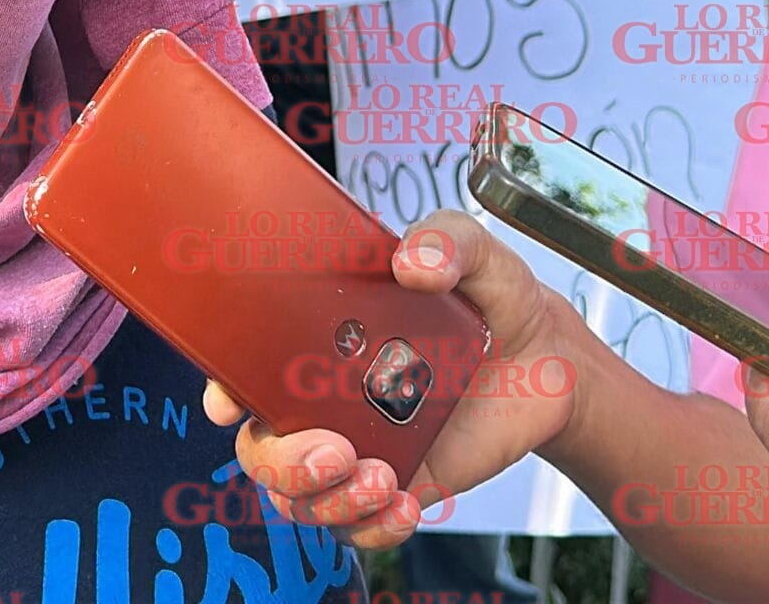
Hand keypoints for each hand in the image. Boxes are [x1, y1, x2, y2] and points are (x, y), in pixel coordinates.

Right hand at [201, 209, 592, 546]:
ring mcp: (353, 444)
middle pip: (260, 447)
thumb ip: (446, 239)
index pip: (244, 366)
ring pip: (298, 495)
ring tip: (385, 481)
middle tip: (336, 452)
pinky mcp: (392, 483)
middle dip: (283, 463)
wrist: (544, 359)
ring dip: (329, 500)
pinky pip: (353, 526)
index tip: (231, 403)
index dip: (224, 388)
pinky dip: (370, 528)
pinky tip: (405, 505)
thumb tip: (414, 262)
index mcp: (317, 336)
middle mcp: (321, 396)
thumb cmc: (490, 301)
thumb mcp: (473, 252)